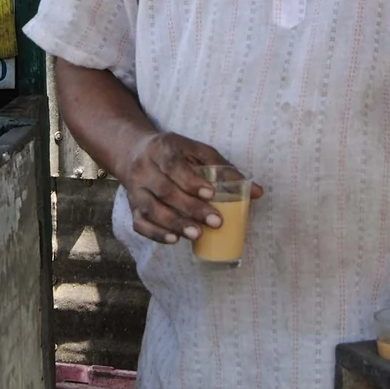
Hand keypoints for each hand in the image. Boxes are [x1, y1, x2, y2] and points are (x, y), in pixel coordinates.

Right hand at [117, 132, 262, 243]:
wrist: (134, 152)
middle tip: (215, 222)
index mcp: (161, 148)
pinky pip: (139, 223)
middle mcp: (143, 168)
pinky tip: (174, 240)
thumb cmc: (175, 153)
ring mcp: (135, 189)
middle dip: (190, 208)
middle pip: (164, 190)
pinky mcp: (132, 206)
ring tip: (197, 235)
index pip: (172, 165)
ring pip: (150, 209)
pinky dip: (155, 233)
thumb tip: (257, 192)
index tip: (210, 193)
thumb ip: (224, 170)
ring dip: (174, 224)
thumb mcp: (197, 151)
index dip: (190, 180)